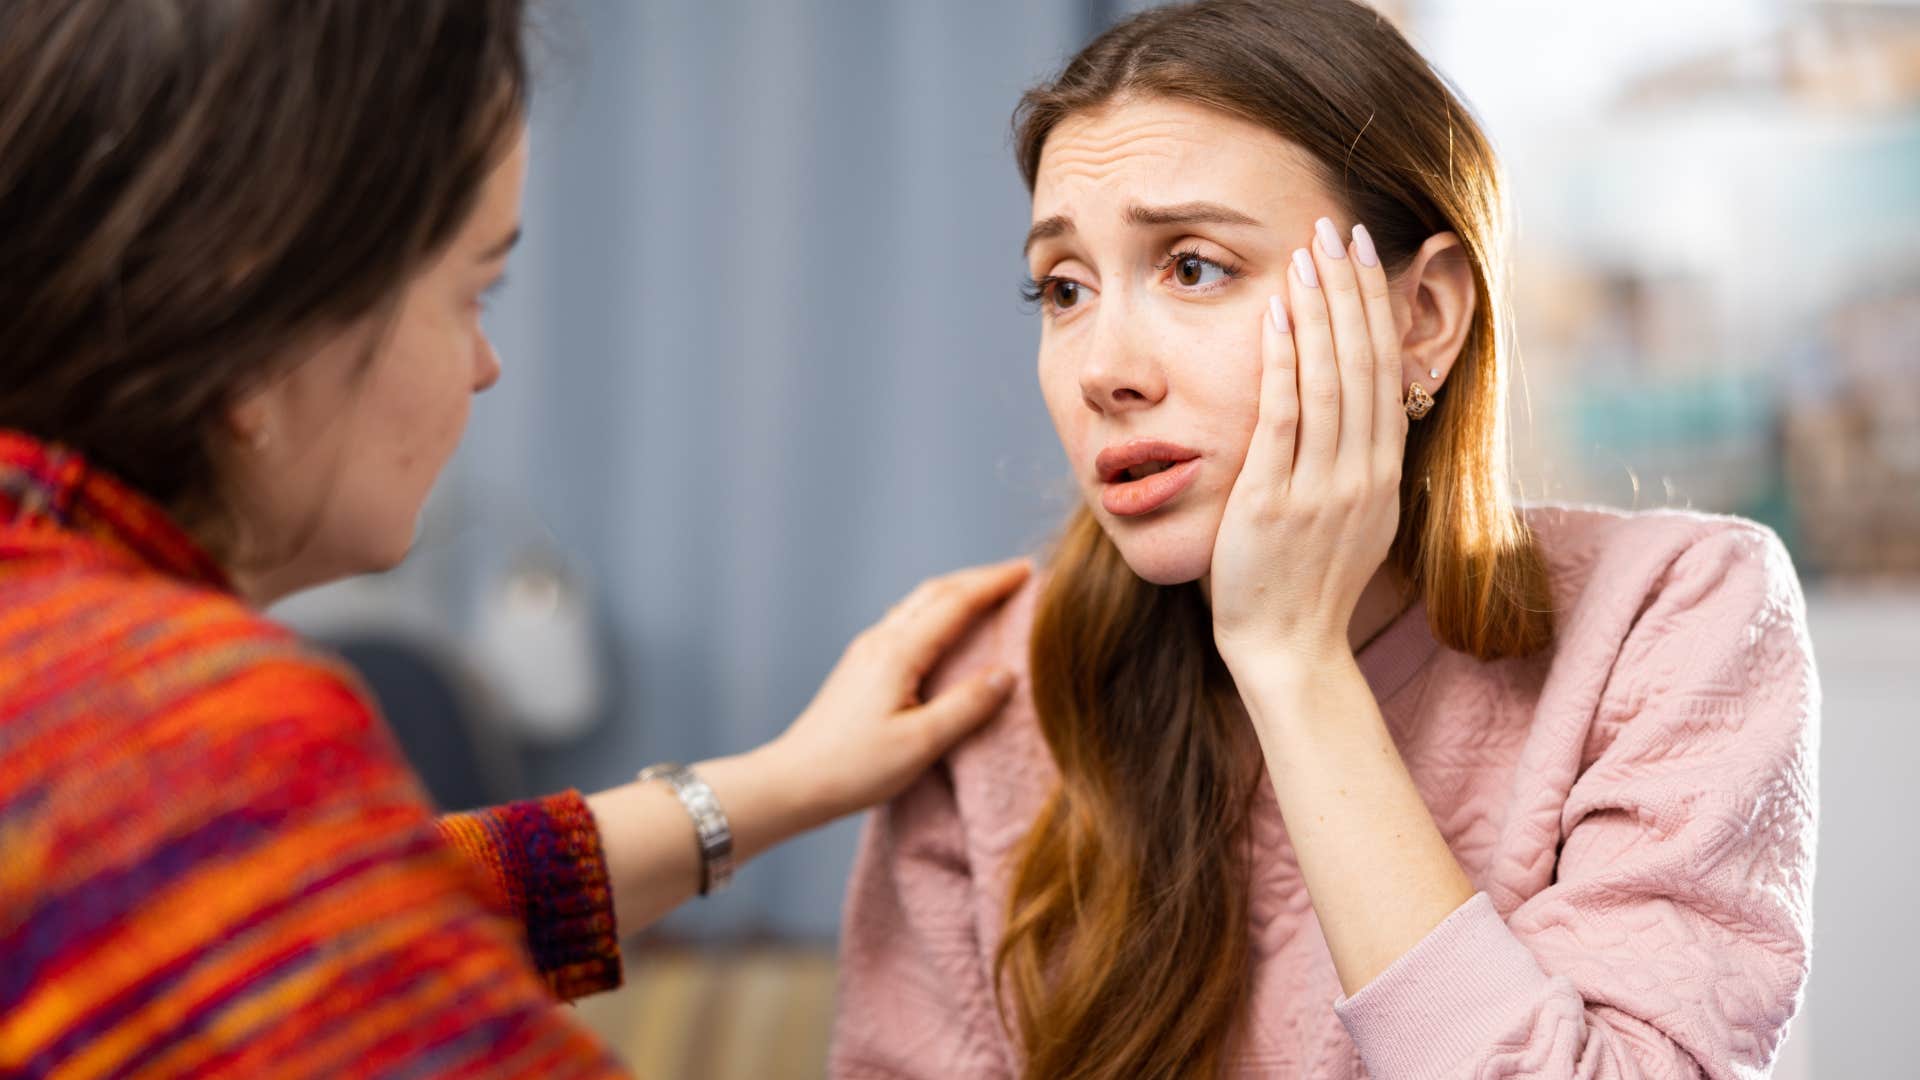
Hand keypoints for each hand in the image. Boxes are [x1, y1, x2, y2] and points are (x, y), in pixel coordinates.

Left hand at [768, 557, 1029, 822]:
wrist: (793, 781)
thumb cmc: (855, 768)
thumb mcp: (921, 743)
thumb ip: (967, 705)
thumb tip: (1007, 674)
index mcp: (898, 653)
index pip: (956, 603)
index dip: (994, 584)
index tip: (1028, 570)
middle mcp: (880, 641)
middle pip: (936, 592)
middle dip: (978, 579)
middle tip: (1016, 574)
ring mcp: (866, 651)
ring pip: (918, 604)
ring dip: (956, 592)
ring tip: (988, 594)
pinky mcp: (860, 666)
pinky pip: (907, 622)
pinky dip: (937, 612)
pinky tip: (945, 628)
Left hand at [1209, 218, 1405, 676]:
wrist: (1289, 650)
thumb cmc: (1309, 585)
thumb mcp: (1355, 519)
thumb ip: (1359, 463)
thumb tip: (1360, 408)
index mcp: (1385, 475)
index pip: (1386, 373)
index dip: (1378, 310)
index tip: (1366, 256)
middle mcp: (1363, 474)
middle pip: (1364, 363)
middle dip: (1351, 291)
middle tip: (1339, 229)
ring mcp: (1322, 488)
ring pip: (1328, 381)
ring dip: (1319, 311)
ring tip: (1308, 253)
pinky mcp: (1274, 502)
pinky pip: (1282, 419)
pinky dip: (1280, 363)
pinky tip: (1273, 316)